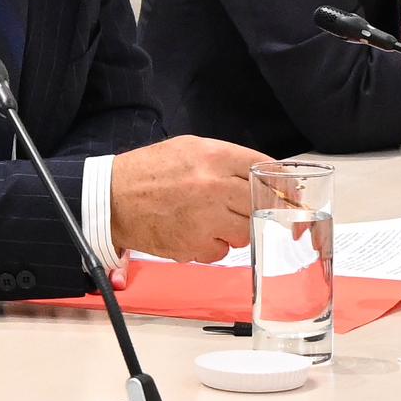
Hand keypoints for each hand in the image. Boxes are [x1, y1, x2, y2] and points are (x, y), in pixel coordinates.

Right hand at [105, 134, 279, 264]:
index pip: (266, 172)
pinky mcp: (194, 245)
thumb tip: (264, 176)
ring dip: (234, 229)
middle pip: (261, 205)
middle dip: (256, 209)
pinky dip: (212, 246)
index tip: (289, 196)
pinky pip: (221, 252)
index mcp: (214, 156)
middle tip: (243, 210)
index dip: (281, 186)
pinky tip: (193, 233)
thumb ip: (227, 160)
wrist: (111, 199)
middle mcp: (214, 186)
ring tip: (209, 219)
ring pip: (244, 232)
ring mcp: (205, 218)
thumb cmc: (149, 172)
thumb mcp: (190, 148)